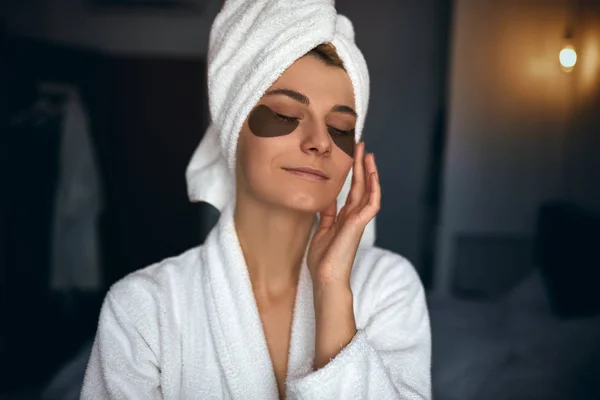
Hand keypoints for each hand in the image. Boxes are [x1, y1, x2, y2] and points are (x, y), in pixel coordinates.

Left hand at [307, 142, 380, 288]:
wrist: (326, 279)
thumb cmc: (323, 260)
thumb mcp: (322, 231)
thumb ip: (327, 215)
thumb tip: (327, 201)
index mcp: (344, 218)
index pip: (351, 190)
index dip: (352, 173)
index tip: (351, 156)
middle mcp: (353, 217)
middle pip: (360, 186)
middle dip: (361, 166)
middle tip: (361, 146)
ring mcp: (358, 221)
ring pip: (368, 192)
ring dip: (370, 173)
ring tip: (369, 154)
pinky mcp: (359, 226)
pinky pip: (371, 205)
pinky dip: (374, 190)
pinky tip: (373, 176)